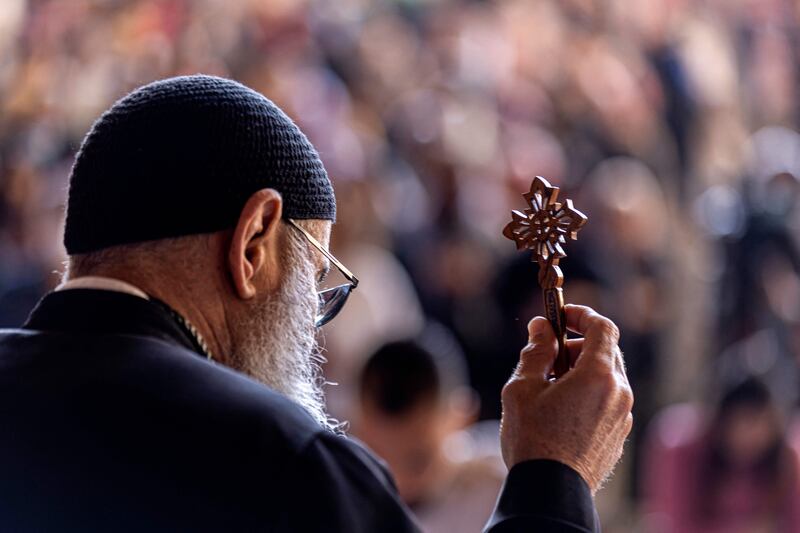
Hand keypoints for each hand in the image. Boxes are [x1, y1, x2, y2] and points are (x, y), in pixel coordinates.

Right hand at [499, 305, 632, 492]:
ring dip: (582, 371)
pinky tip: (561, 411)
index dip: (580, 314)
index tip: (559, 316)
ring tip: (550, 388)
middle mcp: (619, 392)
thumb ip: (536, 350)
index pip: (602, 326)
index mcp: (598, 374)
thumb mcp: (523, 386)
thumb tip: (541, 327)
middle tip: (548, 355)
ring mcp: (622, 416)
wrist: (550, 491)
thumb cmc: (533, 437)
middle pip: (606, 350)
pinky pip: (608, 401)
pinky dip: (589, 394)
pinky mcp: (618, 435)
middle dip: (576, 344)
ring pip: (607, 377)